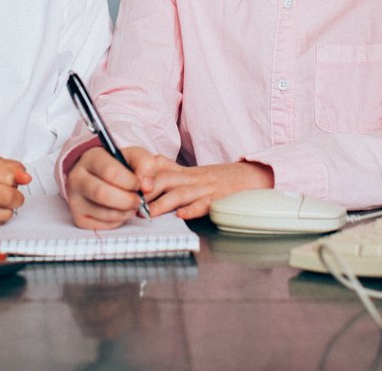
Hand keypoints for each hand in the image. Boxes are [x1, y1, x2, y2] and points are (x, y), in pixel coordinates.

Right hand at [66, 146, 159, 229]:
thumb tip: (147, 186)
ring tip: (133, 205)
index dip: (130, 181)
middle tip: (139, 200)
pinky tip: (121, 211)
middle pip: (102, 194)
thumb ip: (145, 164)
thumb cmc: (117, 165)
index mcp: (91, 158)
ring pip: (102, 212)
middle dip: (127, 200)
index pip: (110, 172)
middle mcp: (77, 178)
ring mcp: (75, 199)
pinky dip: (117, 220)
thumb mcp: (133, 156)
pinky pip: (101, 224)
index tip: (140, 184)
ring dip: (125, 212)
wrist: (98, 174)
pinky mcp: (78, 217)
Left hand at [141, 160, 272, 219]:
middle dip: (148, 191)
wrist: (252, 177)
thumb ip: (172, 171)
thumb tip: (150, 165)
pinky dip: (193, 210)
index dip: (143, 176)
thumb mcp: (194, 172)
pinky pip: (205, 204)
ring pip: (181, 193)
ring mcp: (207, 189)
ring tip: (151, 213)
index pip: (160, 170)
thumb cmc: (221, 178)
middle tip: (132, 202)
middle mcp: (194, 179)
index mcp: (186, 173)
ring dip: (164, 203)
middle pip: (166, 180)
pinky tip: (182, 216)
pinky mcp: (219, 200)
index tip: (128, 185)